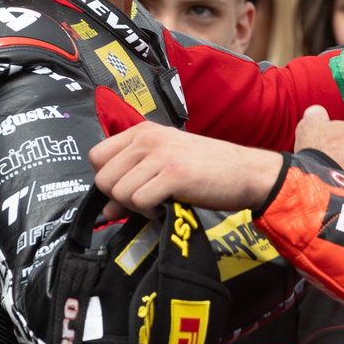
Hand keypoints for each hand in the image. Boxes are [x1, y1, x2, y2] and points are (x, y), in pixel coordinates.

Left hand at [90, 122, 284, 218]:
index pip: (96, 156)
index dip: (107, 179)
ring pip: (119, 192)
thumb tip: (105, 211)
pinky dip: (150, 212)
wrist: (247, 172)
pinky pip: (139, 202)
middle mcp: (148, 138)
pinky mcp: (174, 175)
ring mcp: (161, 155)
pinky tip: (167, 206)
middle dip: (119, 198)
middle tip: (145, 199)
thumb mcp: (165, 167)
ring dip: (137, 207)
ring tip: (160, 201)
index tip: (127, 188)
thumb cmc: (207, 169)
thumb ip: (132, 182)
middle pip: (103, 178)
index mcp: (144, 131)